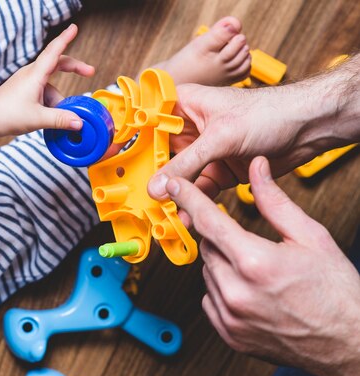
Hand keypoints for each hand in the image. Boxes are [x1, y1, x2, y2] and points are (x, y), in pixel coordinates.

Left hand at [0, 24, 94, 135]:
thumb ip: (60, 119)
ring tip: (60, 118)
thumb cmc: (6, 115)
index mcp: (35, 75)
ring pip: (51, 84)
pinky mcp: (24, 90)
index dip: (66, 39)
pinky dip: (51, 103)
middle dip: (74, 68)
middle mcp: (31, 74)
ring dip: (60, 99)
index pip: (54, 51)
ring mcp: (27, 82)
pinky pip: (44, 92)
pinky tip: (49, 117)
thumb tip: (79, 122)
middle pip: (58, 64)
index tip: (75, 27)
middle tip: (90, 72)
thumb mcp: (37, 119)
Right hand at [148, 83, 315, 199]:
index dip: (132, 145)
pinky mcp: (221, 170)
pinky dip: (195, 203)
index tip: (120, 168)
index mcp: (184, 104)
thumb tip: (156, 186)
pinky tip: (187, 215)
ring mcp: (206, 150)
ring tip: (164, 214)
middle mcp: (192, 127)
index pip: (148, 124)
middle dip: (152, 178)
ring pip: (180, 176)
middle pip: (161, 155)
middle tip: (141, 200)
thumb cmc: (269, 112)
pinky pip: (200, 190)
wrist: (309, 127)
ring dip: (174, 195)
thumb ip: (186, 164)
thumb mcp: (220, 138)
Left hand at [165, 156, 359, 375]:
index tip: (174, 186)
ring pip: (207, 272)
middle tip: (251, 244)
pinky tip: (250, 291)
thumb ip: (275, 202)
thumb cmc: (337, 293)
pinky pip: (209, 299)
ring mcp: (230, 317)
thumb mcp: (311, 237)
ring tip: (259, 272)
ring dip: (223, 264)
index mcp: (255, 262)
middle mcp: (236, 292)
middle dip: (222, 238)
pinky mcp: (229, 335)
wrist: (351, 343)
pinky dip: (222, 290)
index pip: (208, 220)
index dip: (188, 197)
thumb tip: (256, 169)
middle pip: (207, 246)